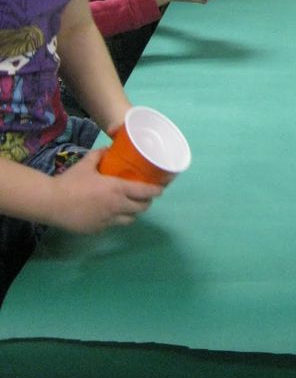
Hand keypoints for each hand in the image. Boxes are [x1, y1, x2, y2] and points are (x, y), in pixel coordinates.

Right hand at [46, 151, 162, 232]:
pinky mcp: (98, 229)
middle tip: (145, 196)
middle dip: (146, 202)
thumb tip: (107, 148)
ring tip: (131, 206)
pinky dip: (117, 219)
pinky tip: (112, 213)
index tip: (161, 188)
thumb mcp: (86, 163)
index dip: (156, 191)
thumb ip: (99, 154)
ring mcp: (108, 220)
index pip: (145, 192)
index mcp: (117, 189)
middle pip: (142, 208)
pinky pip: (114, 225)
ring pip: (130, 219)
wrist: (51, 203)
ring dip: (134, 212)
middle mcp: (117, 206)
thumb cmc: (70, 181)